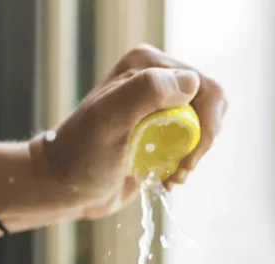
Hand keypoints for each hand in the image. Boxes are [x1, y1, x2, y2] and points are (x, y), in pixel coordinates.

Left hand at [29, 44, 226, 220]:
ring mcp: (158, 109)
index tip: (186, 159)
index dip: (204, 125)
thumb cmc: (82, 155)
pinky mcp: (158, 135)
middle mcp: (156, 81)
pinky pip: (190, 145)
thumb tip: (193, 83)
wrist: (65, 187)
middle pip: (209, 106)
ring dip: (193, 157)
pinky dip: (184, 166)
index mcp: (147, 65)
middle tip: (181, 168)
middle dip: (202, 142)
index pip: (203, 87)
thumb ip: (148, 91)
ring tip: (172, 176)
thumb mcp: (109, 119)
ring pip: (203, 128)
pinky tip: (166, 179)